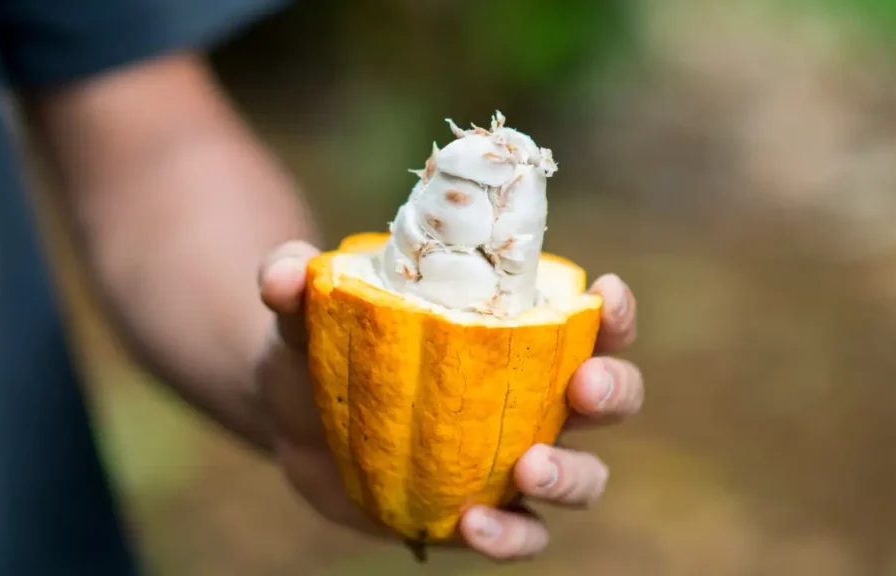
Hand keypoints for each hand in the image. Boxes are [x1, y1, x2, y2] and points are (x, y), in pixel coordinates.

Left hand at [256, 240, 642, 561]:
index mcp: (511, 334)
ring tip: (529, 469)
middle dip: (613, 389)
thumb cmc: (325, 346)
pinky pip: (522, 533)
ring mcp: (510, 461)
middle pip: (609, 396)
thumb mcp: (306, 312)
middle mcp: (529, 397)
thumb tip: (282, 276)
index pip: (585, 320)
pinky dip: (512, 535)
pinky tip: (474, 525)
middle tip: (582, 388)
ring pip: (582, 476)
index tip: (604, 293)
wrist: (294, 417)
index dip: (611, 310)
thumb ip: (294, 286)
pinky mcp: (483, 513)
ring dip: (571, 475)